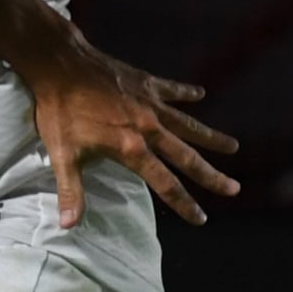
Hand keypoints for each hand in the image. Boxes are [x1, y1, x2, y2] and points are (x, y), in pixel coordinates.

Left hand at [19, 22, 241, 227]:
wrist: (61, 65)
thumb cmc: (59, 112)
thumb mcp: (62, 155)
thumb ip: (71, 191)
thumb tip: (69, 226)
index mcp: (130, 148)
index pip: (164, 184)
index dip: (184, 203)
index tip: (201, 218)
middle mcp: (148, 127)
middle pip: (187, 157)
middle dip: (211, 176)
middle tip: (233, 189)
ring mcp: (150, 103)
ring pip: (188, 124)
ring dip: (211, 137)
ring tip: (233, 147)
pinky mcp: (145, 83)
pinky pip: (172, 89)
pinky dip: (186, 92)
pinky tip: (200, 93)